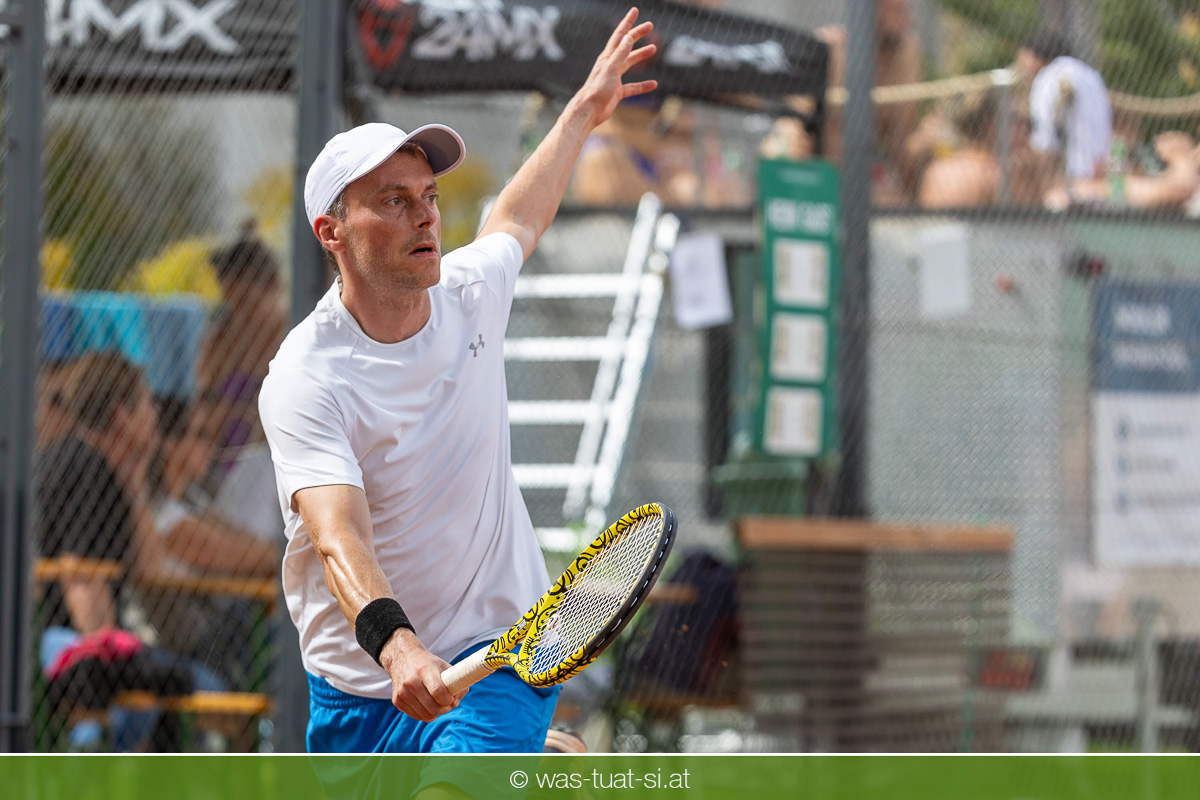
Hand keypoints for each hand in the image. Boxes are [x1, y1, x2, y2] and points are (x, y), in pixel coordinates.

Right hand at [379, 628, 464, 721]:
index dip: (448, 699)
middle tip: (447, 704)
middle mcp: (411, 681)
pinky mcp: (397, 701)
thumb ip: (457, 683)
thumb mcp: (444, 667)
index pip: (437, 691)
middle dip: (444, 709)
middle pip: (432, 707)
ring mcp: (402, 692)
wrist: (403, 659)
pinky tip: (427, 705)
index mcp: (425, 670)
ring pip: (425, 715)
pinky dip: (425, 714)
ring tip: (438, 704)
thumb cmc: (428, 664)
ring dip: (436, 713)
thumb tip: (454, 704)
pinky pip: (416, 716)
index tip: (451, 698)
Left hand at [573, 7, 657, 128]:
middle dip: (638, 34)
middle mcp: (611, 64)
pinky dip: (643, 85)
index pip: (619, 35)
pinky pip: (633, 87)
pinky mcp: (617, 92)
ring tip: (654, 49)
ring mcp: (614, 78)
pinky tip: (653, 84)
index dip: (627, 22)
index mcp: (608, 57)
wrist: (589, 110)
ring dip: (641, 55)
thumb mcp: (610, 69)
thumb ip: (620, 53)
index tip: (635, 11)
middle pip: (626, 46)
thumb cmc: (597, 89)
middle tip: (650, 26)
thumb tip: (629, 37)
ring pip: (630, 63)